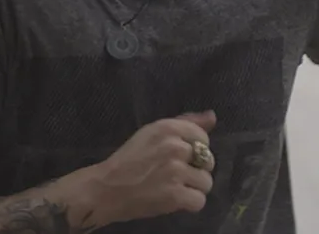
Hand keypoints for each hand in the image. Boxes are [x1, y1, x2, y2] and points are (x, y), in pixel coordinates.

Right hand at [89, 110, 217, 225]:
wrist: (106, 188)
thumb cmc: (128, 160)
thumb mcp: (153, 133)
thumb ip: (185, 123)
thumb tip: (212, 116)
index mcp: (168, 128)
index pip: (203, 137)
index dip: (196, 150)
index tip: (181, 157)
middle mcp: (175, 147)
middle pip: (207, 161)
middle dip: (195, 169)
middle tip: (176, 174)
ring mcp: (176, 172)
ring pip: (206, 182)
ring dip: (194, 188)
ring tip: (176, 188)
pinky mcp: (175, 195)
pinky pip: (200, 200)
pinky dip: (189, 203)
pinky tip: (176, 200)